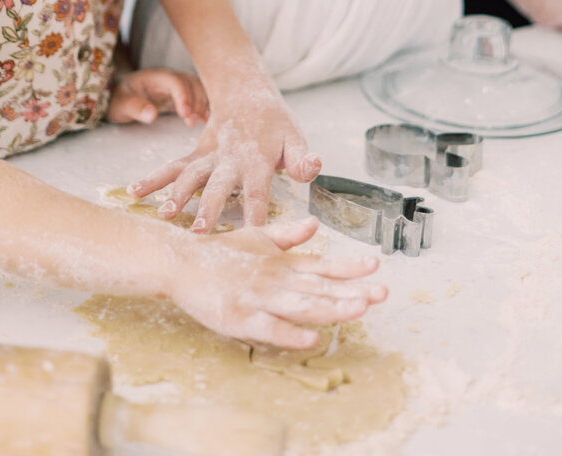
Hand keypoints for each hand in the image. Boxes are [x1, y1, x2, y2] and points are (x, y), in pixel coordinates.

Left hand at [107, 68, 209, 126]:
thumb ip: (134, 107)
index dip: (183, 96)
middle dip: (195, 101)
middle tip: (192, 121)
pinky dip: (203, 105)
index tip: (185, 114)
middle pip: (190, 83)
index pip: (174, 81)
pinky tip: (206, 119)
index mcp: (155, 77)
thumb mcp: (120, 104)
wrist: (119, 97)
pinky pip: (196, 95)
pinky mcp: (179, 94)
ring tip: (198, 122)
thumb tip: (152, 114)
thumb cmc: (118, 99)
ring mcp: (175, 85)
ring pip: (197, 88)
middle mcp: (168, 78)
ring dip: (201, 103)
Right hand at [128, 71, 321, 230]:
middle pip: (217, 188)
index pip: (258, 193)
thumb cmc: (275, 124)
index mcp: (257, 161)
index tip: (252, 240)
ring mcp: (209, 157)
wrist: (246, 93)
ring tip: (163, 215)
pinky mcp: (195, 155)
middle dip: (207, 210)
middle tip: (197, 233)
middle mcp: (229, 161)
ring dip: (176, 195)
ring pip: (189, 176)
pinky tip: (133, 192)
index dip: (255, 216)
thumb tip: (313, 169)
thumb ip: (302, 157)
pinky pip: (171, 167)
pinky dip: (152, 179)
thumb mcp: (295, 136)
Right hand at [170, 215, 386, 347]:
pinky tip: (312, 338)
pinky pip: (269, 328)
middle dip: (352, 291)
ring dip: (331, 308)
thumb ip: (287, 235)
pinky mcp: (239, 317)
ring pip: (301, 305)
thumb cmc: (220, 253)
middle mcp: (274, 278)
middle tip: (382, 293)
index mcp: (280, 262)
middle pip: (318, 288)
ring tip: (358, 310)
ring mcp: (257, 298)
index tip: (376, 264)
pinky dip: (291, 333)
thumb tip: (315, 224)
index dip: (350, 267)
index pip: (322, 265)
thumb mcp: (256, 238)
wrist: (180, 261)